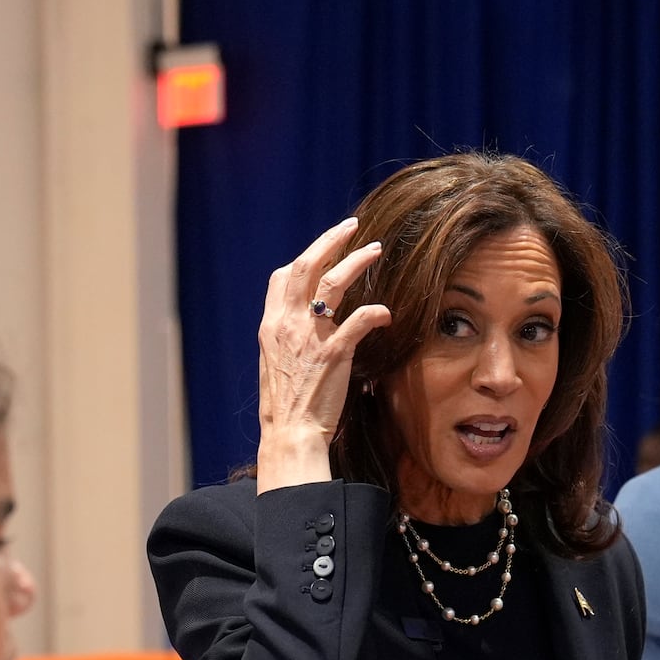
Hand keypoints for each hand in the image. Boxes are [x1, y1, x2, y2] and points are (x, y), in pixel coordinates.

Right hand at [255, 217, 390, 492]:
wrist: (289, 433)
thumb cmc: (286, 404)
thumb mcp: (276, 363)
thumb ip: (289, 338)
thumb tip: (307, 323)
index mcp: (271, 326)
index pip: (282, 278)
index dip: (304, 259)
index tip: (323, 251)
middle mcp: (286, 325)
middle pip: (305, 267)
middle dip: (330, 241)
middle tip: (352, 226)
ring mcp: (309, 337)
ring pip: (332, 283)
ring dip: (356, 261)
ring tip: (376, 250)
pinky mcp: (333, 353)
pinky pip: (359, 320)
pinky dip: (376, 311)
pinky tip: (387, 312)